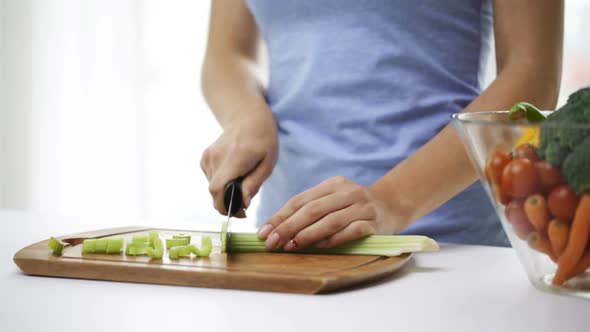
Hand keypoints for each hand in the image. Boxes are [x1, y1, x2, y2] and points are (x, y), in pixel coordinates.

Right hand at [201, 113, 277, 216]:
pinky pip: (211, 180)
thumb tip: (243, 204)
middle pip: (215, 192)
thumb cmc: (262, 141)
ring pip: (213, 187)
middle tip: (244, 204)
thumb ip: (253, 184)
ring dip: (226, 192)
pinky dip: (222, 183)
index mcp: (234, 158)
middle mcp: (216, 157)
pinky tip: (233, 173)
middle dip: (228, 203)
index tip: (240, 213)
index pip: (218, 188)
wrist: (247, 119)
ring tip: (242, 182)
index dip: (225, 206)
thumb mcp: (267, 164)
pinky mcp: (204, 158)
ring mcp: (207, 157)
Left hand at [257, 176, 407, 249]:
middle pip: (312, 210)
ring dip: (308, 234)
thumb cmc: (354, 207)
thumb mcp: (334, 200)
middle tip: (271, 242)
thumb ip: (311, 210)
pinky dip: (334, 239)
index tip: (263, 231)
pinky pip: (351, 231)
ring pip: (330, 220)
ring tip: (291, 245)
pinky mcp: (373, 223)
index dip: (280, 216)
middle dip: (288, 226)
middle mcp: (347, 192)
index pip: (300, 200)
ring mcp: (362, 207)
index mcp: (332, 184)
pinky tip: (319, 246)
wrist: (393, 205)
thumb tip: (277, 229)